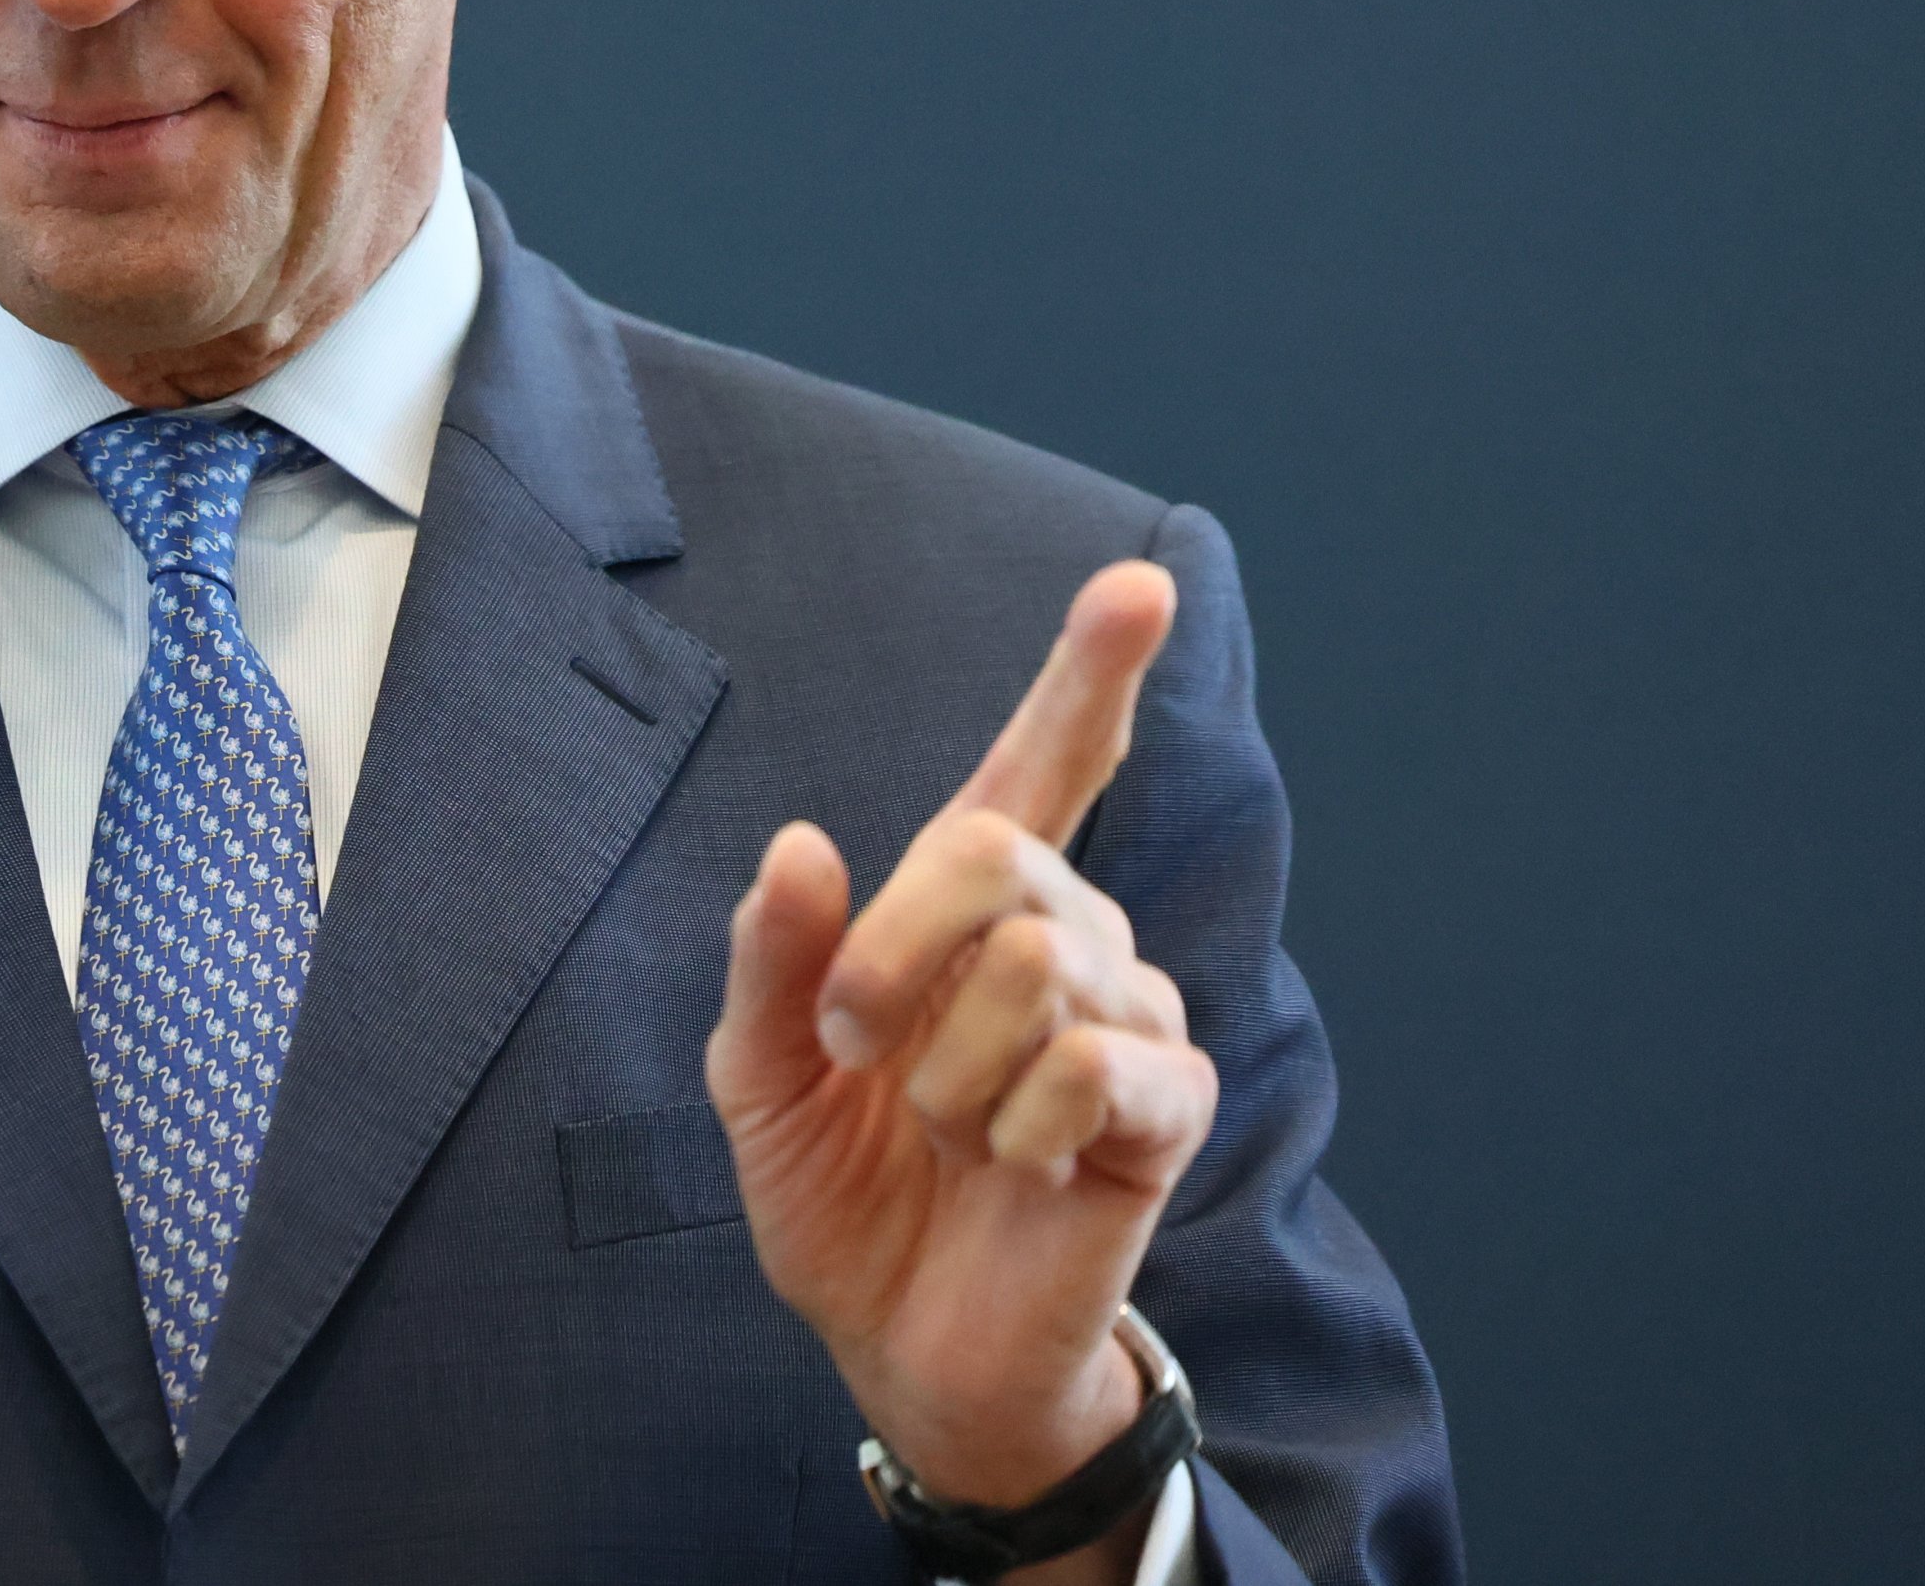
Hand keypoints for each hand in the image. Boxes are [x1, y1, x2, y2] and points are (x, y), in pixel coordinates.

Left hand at [705, 562, 1215, 1581]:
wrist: (900, 1342)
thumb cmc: (842, 1192)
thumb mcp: (759, 1075)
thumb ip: (773, 960)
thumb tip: (803, 846)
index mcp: (967, 910)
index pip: (1045, 762)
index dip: (1091, 672)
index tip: (1139, 582)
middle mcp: (1065, 938)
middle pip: (999, 851)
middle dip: (892, 953)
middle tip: (856, 1049)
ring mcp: (1128, 1018)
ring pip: (1040, 966)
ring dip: (946, 1068)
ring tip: (941, 1130)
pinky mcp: (1165, 1109)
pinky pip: (1092, 1067)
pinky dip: (1014, 1126)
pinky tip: (1008, 1167)